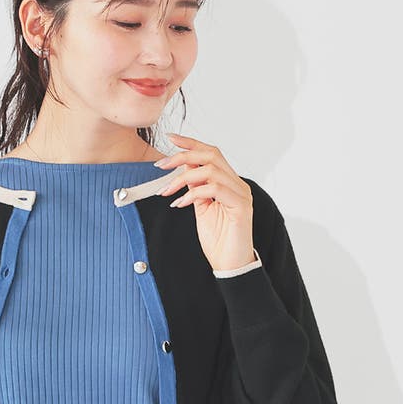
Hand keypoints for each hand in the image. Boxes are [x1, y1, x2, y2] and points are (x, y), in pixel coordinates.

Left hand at [156, 133, 255, 270]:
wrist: (230, 265)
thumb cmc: (217, 240)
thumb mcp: (201, 209)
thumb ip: (195, 189)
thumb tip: (183, 171)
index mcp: (228, 182)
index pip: (211, 153)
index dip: (191, 143)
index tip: (170, 138)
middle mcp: (237, 184)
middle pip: (212, 155)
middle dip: (183, 156)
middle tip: (161, 166)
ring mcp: (241, 193)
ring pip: (211, 170)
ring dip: (183, 179)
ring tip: (167, 192)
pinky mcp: (241, 206)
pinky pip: (214, 189)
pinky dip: (193, 193)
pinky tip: (180, 204)